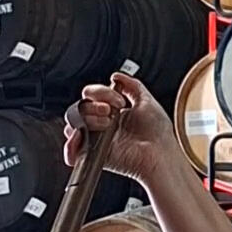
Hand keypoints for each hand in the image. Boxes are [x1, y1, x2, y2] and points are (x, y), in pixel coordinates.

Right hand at [63, 73, 178, 187]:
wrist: (160, 153)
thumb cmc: (158, 134)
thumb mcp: (147, 101)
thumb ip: (132, 86)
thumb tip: (117, 76)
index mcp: (112, 112)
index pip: (91, 95)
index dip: (101, 93)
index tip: (120, 100)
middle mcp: (102, 125)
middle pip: (79, 107)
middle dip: (93, 105)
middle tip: (110, 111)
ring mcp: (96, 140)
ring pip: (74, 123)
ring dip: (88, 119)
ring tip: (107, 125)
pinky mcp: (94, 155)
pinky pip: (72, 152)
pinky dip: (71, 145)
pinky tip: (82, 136)